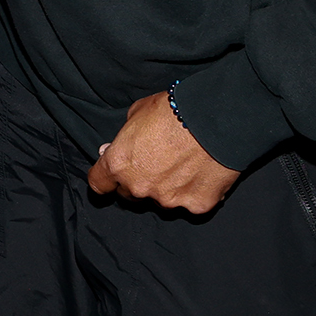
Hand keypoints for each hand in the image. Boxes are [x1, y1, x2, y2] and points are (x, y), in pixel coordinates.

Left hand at [87, 92, 238, 213]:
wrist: (216, 119)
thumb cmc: (173, 110)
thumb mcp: (136, 114)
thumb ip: (123, 139)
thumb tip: (112, 149)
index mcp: (119, 164)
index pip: (99, 183)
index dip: (104, 178)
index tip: (110, 176)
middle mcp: (139, 187)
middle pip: (130, 194)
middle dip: (137, 181)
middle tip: (154, 163)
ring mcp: (169, 199)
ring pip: (161, 200)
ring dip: (166, 188)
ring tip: (182, 164)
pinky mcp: (197, 205)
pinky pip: (190, 202)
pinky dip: (194, 192)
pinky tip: (201, 173)